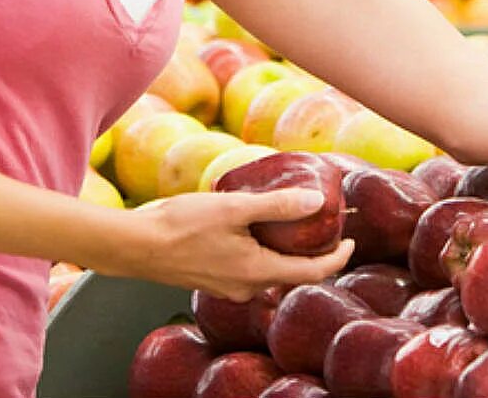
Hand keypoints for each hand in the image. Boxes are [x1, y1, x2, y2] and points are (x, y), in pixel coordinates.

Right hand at [97, 189, 353, 299]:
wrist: (135, 246)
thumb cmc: (181, 226)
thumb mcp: (234, 208)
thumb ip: (276, 205)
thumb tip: (315, 201)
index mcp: (257, 273)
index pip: (311, 272)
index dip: (337, 258)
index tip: (352, 240)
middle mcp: (246, 287)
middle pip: (292, 273)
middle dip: (312, 251)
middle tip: (325, 225)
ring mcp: (228, 286)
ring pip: (269, 270)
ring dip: (285, 249)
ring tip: (291, 220)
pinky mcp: (213, 278)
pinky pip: (249, 267)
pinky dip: (262, 250)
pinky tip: (254, 227)